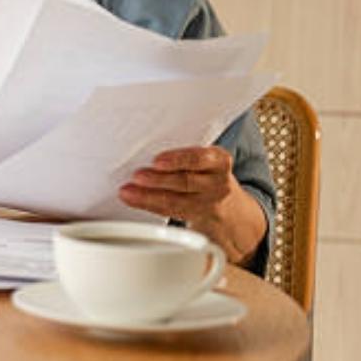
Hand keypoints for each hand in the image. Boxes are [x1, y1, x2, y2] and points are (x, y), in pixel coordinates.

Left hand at [118, 146, 266, 265]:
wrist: (230, 206)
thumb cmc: (208, 172)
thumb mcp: (207, 158)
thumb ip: (185, 152)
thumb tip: (147, 142)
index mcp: (219, 160)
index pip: (199, 158)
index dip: (177, 160)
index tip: (157, 160)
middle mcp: (217, 183)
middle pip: (186, 181)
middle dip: (159, 180)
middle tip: (137, 176)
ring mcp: (208, 203)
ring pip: (176, 201)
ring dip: (149, 196)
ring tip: (130, 191)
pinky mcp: (196, 218)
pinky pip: (170, 212)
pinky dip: (149, 206)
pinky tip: (134, 200)